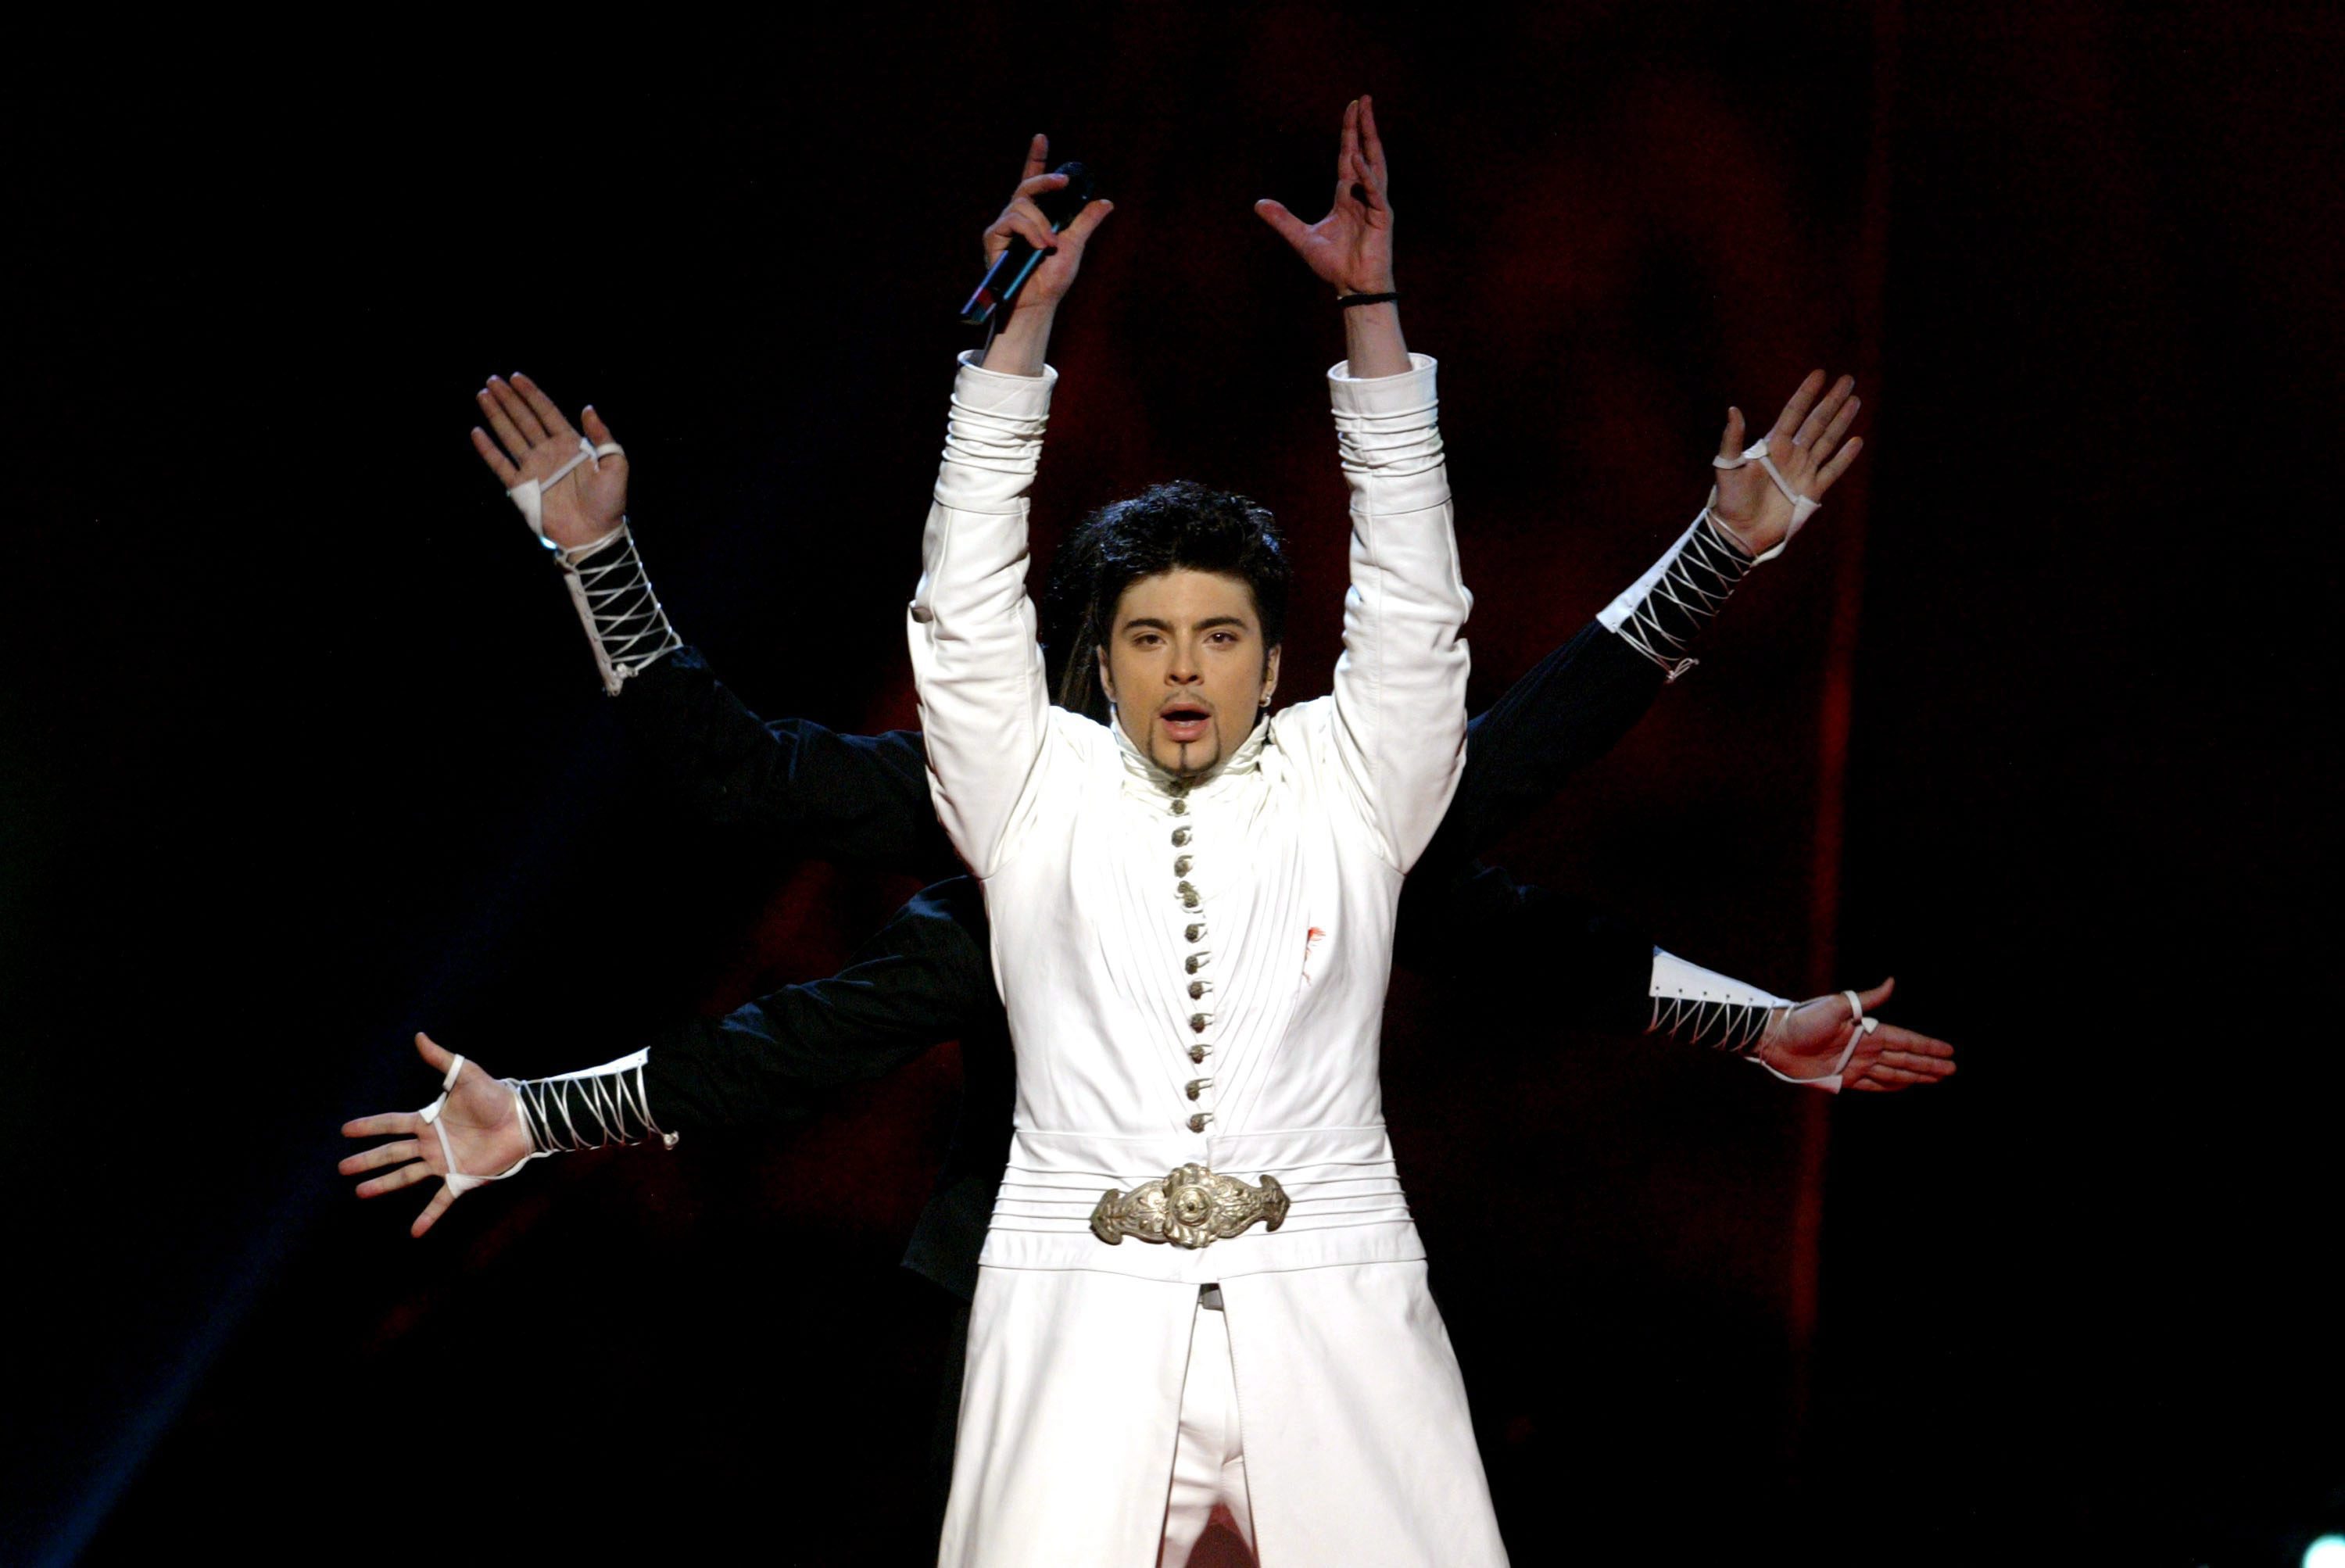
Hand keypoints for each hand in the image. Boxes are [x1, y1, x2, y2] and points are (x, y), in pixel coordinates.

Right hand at [340, 1032, 532, 1236]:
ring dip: (383, 1185)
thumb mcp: (465, 1075)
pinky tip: (415, 1232)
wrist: (522, 1119)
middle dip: (367, 1159)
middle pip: (392, 1153)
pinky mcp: (462, 1178)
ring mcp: (444, 1163)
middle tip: (342, 1167)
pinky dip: (428, 1217)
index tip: (345, 1130)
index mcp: (429, 1120)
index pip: (392, 1124)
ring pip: (406, 1176)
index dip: (369, 1126)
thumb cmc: (496, 1096)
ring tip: (359, 1192)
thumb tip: (419, 1036)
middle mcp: (431, 1144)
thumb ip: (441, 1059)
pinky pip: (441, 1201)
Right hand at [470, 373, 627, 550]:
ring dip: (496, 416)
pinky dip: (488, 450)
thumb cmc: (609, 502)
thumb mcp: (616, 465)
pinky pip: (501, 465)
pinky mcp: (522, 488)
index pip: (546, 412)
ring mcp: (534, 468)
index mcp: (571, 444)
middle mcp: (549, 452)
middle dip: (509, 399)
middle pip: (524, 419)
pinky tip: (477, 432)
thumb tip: (587, 408)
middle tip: (493, 380)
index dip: (532, 394)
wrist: (595, 534)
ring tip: (483, 395)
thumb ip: (603, 437)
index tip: (516, 377)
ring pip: (510, 435)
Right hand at [977, 134, 1113, 374]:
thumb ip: (1086, 222)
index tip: (1041, 137)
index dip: (1037, 159)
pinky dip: (1029, 231)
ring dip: (1040, 224)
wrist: (1038, 302)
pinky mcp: (994, 237)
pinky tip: (1039, 247)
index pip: (1034, 180)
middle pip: (1028, 185)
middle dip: (1045, 180)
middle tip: (1064, 183)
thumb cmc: (1053, 278)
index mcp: (1036, 215)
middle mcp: (1018, 216)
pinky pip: (1012, 220)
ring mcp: (1004, 226)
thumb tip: (1106, 202)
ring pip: (1022, 205)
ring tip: (1050, 246)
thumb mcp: (1076, 245)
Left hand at [1255, 96, 1394, 295]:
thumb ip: (1282, 219)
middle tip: (1364, 100)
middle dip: (1364, 126)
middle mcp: (1364, 195)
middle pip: (1365, 152)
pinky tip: (1359, 160)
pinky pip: (1375, 193)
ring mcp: (1376, 205)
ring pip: (1375, 165)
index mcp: (1348, 196)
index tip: (1351, 108)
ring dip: (1370, 141)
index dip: (1350, 133)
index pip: (1348, 156)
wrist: (1352, 288)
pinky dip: (1366, 176)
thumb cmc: (1334, 265)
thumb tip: (1258, 204)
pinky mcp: (1382, 219)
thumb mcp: (1301, 237)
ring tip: (1366, 117)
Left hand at [1709, 370, 1863, 555]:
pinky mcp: (1811, 492)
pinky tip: (1856, 441)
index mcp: (1772, 445)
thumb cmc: (1729, 500)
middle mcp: (1791, 455)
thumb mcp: (1727, 466)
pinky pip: (1832, 471)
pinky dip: (1845, 457)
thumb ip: (1732, 439)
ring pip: (1827, 441)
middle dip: (1831, 401)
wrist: (1739, 532)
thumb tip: (1733, 409)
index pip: (1793, 413)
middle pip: (1816, 422)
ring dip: (1841, 421)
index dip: (1806, 394)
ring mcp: (1803, 472)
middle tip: (1847, 380)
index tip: (1819, 374)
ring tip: (1855, 401)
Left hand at [1756, 978, 1956, 1092]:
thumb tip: (1892, 982)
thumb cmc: (1803, 1020)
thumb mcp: (1836, 1006)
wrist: (1776, 1040)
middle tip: (1952, 1069)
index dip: (1927, 1047)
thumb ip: (1866, 1000)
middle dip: (1929, 1064)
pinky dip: (1892, 1086)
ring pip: (1895, 1073)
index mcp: (1867, 1030)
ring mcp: (1856, 1065)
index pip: (1905, 1040)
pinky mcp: (1844, 1079)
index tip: (1949, 1051)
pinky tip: (1906, 1085)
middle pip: (1905, 1059)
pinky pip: (1875, 1085)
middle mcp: (1866, 1048)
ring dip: (1916, 1076)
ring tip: (1937, 1077)